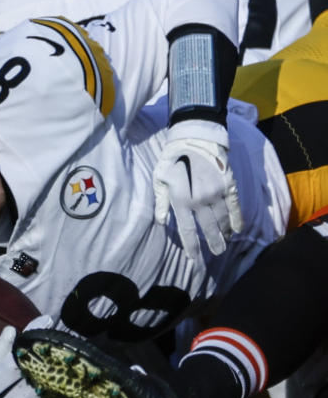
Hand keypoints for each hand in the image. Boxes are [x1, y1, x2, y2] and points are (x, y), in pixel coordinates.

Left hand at [153, 120, 242, 258]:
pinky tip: (238, 229)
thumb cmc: (172, 160)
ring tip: (226, 242)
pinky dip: (237, 220)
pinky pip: (235, 207)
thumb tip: (160, 222)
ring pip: (222, 220)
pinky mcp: (228, 185)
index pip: (187, 230)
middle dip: (213, 244)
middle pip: (208, 229)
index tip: (195, 259)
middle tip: (217, 254)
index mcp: (180, 200)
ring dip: (225, 233)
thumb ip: (160, 202)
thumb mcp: (159, 179)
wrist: (195, 138)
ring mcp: (215, 193)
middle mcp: (199, 200)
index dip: (192, 247)